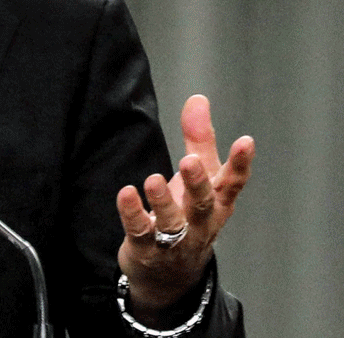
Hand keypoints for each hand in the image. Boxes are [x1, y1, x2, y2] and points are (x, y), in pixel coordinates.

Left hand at [115, 95, 253, 321]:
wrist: (169, 273)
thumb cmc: (189, 214)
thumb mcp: (199, 177)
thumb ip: (199, 139)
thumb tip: (198, 99)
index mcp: (218, 203)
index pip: (233, 183)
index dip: (241, 163)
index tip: (246, 141)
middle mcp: (200, 222)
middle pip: (204, 204)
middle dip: (198, 183)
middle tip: (190, 161)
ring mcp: (175, 239)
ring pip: (172, 223)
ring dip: (163, 202)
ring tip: (152, 180)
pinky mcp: (147, 249)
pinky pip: (140, 232)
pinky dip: (133, 213)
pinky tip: (126, 194)